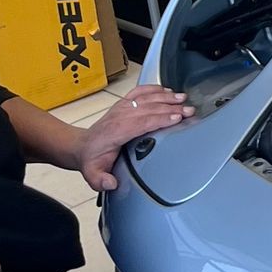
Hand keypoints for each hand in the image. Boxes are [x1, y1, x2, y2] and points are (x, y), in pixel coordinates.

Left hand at [79, 84, 193, 190]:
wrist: (82, 146)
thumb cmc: (92, 159)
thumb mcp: (93, 174)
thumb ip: (101, 180)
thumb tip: (111, 183)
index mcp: (116, 131)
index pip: (141, 122)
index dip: (160, 119)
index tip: (177, 119)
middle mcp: (119, 116)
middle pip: (149, 108)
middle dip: (171, 108)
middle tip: (189, 111)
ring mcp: (121, 108)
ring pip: (146, 98)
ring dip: (166, 97)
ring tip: (183, 99)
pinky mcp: (124, 103)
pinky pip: (140, 91)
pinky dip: (154, 88)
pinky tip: (167, 90)